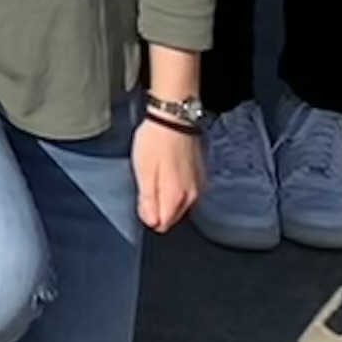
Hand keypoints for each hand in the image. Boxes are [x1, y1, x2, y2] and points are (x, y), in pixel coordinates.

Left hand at [131, 116, 203, 233]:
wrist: (174, 117)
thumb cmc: (156, 142)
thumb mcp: (144, 172)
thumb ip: (148, 201)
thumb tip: (151, 222)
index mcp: (177, 198)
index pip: (162, 224)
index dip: (148, 214)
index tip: (142, 196)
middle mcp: (192, 196)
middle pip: (171, 215)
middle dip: (158, 204)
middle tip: (148, 180)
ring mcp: (198, 185)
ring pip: (178, 203)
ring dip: (166, 193)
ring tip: (157, 170)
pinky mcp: (200, 174)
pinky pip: (185, 190)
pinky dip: (175, 183)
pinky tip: (166, 167)